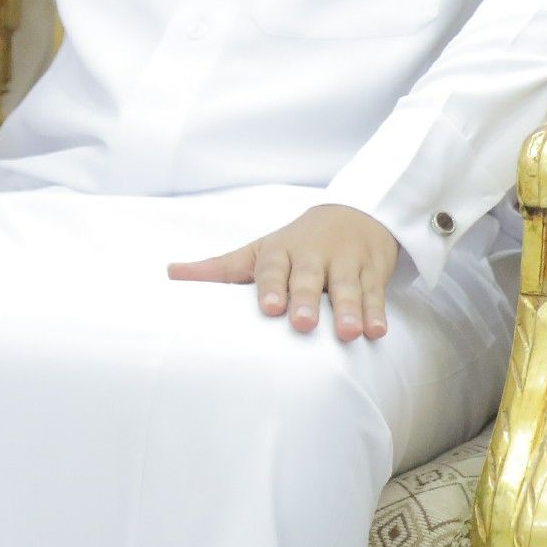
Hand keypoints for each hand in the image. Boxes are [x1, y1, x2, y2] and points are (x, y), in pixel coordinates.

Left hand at [167, 202, 399, 338]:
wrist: (358, 212)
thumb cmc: (297, 242)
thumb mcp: (260, 251)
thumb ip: (220, 268)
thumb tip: (170, 273)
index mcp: (281, 250)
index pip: (273, 268)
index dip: (271, 287)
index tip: (268, 308)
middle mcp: (313, 255)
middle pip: (309, 277)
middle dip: (307, 299)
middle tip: (303, 324)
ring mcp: (345, 262)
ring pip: (347, 285)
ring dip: (349, 309)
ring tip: (349, 333)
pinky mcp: (372, 270)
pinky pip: (374, 292)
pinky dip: (377, 311)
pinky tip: (376, 332)